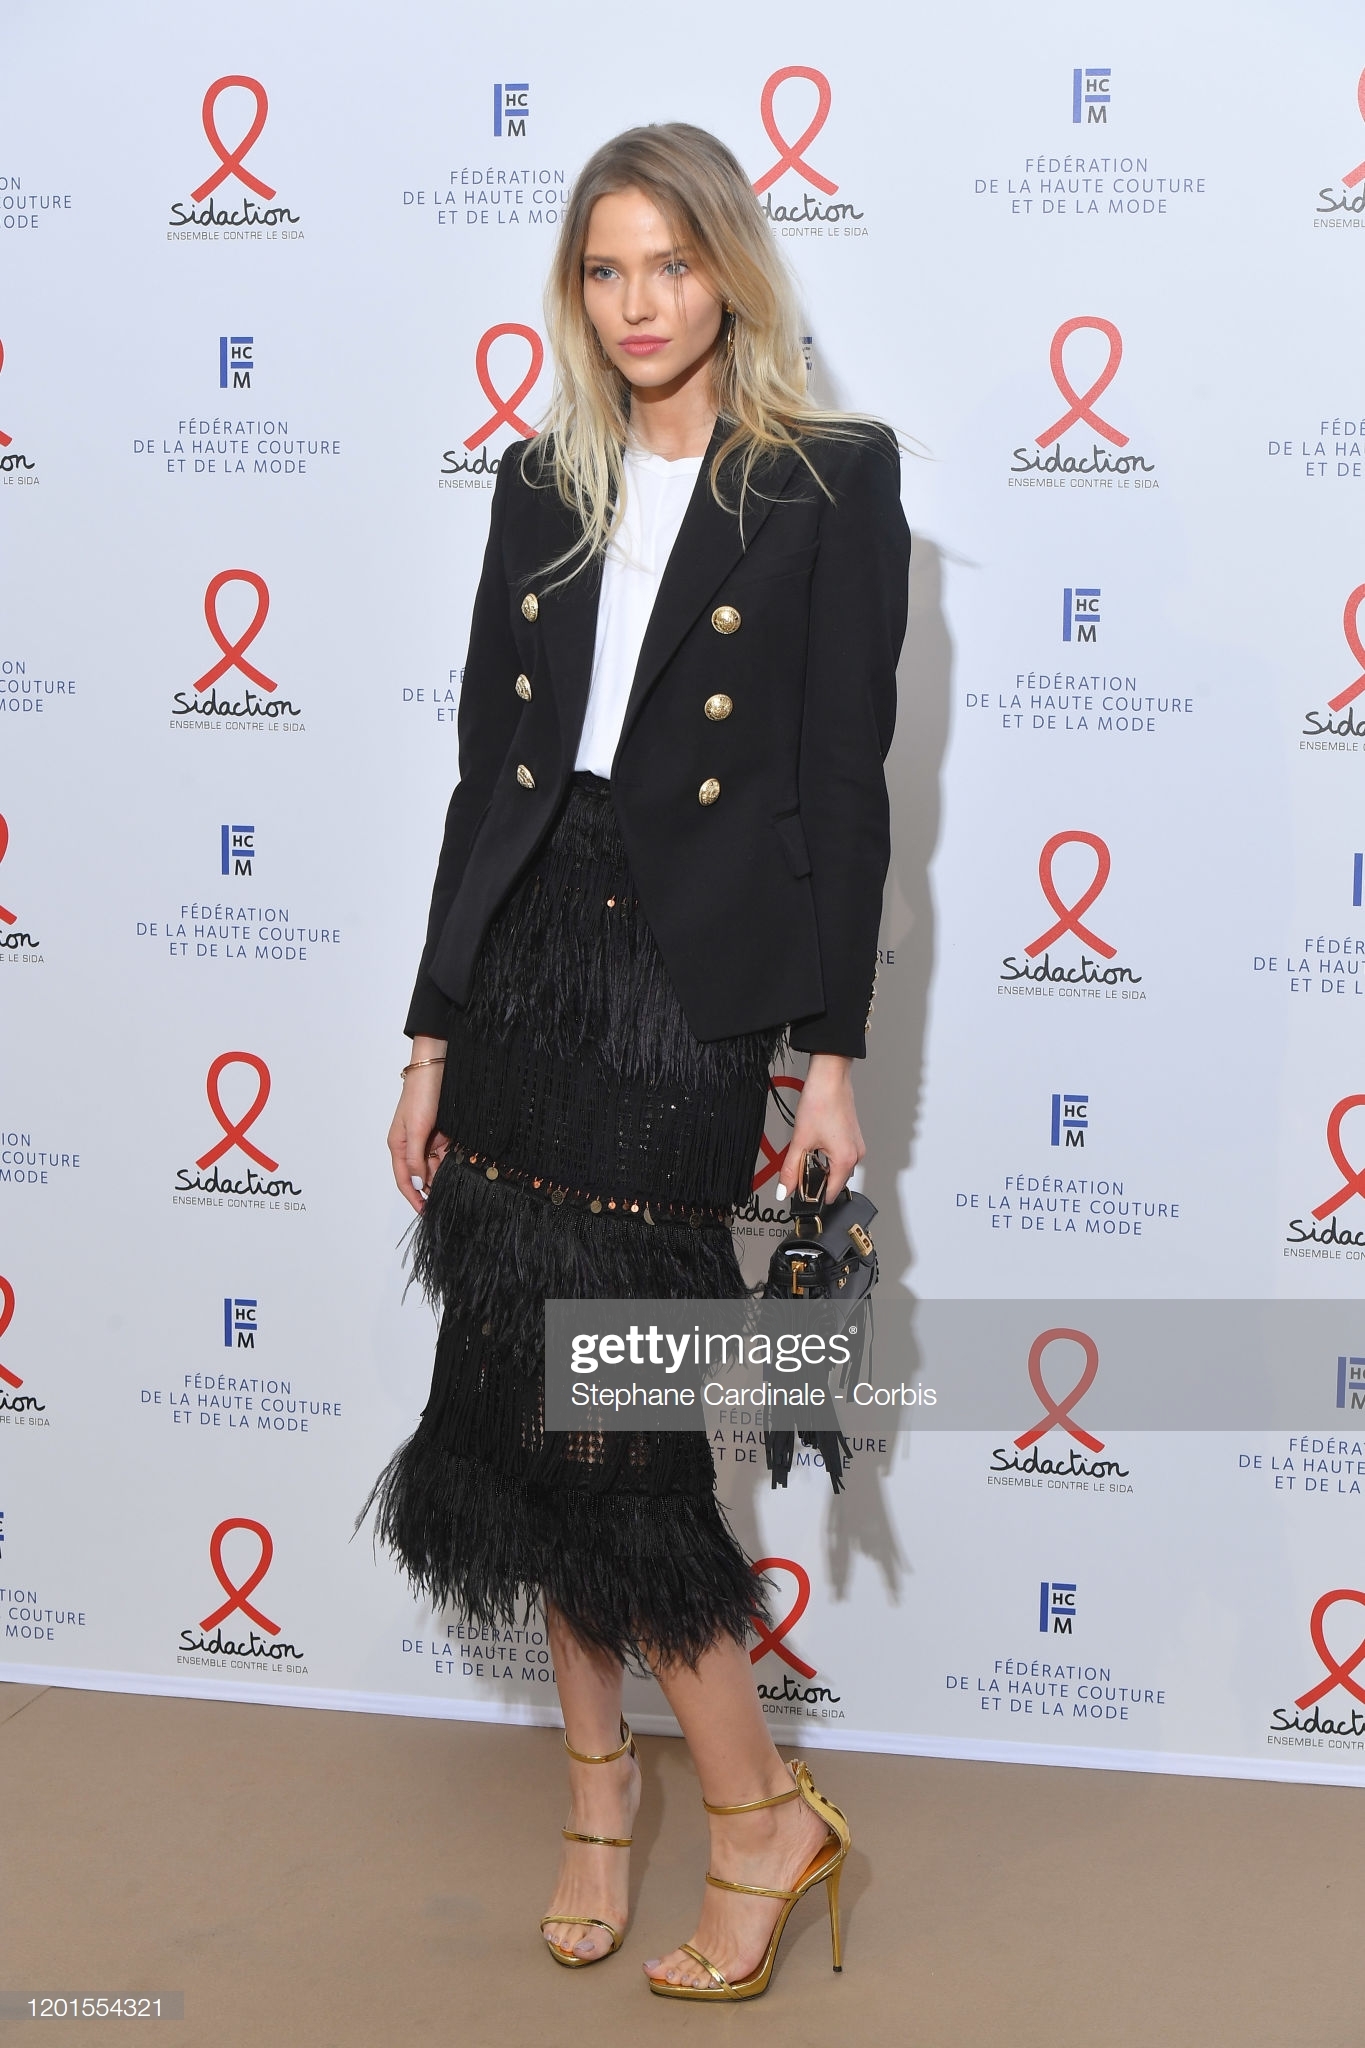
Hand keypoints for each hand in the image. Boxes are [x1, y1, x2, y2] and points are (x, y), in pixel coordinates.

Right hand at [388, 1038, 448, 1214]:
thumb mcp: (416, 1128)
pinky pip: (449, 1152)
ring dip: (447, 1174)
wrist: (438, 1065)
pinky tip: (465, 1167)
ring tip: (460, 1184)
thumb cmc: (421, 1093)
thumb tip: (417, 1184)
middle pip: (422, 1175)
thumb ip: (415, 1158)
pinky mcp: (443, 1132)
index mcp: (398, 1145)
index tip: (427, 1213)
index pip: (404, 1180)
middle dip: (434, 1187)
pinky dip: (455, 1160)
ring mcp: (428, 1138)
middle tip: (450, 1200)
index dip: (414, 1198)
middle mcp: (412, 1144)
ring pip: (437, 1165)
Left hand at [778, 1053, 863, 1203]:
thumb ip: (791, 1170)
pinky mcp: (852, 1137)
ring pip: (836, 1169)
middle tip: (796, 1169)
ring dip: (820, 1168)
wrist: (830, 1078)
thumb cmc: (821, 1103)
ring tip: (804, 1153)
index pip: (830, 1193)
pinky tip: (814, 1146)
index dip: (812, 1196)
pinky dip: (826, 1157)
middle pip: (833, 1182)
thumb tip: (784, 1191)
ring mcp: (856, 1146)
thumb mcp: (800, 1141)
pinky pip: (839, 1157)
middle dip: (815, 1180)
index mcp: (845, 1160)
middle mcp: (855, 1155)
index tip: (797, 1193)